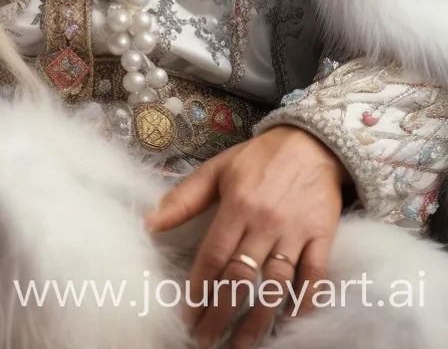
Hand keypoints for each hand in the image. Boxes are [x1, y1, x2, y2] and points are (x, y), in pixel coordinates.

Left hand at [146, 126, 349, 348]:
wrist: (311, 142)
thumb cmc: (258, 158)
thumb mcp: (216, 169)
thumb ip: (183, 198)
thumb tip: (148, 223)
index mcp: (236, 205)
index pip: (213, 256)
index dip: (198, 290)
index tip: (186, 316)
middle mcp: (265, 222)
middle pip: (240, 277)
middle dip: (221, 313)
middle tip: (206, 340)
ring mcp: (295, 231)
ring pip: (276, 284)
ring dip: (258, 319)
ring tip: (241, 344)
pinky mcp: (323, 236)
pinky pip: (315, 276)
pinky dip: (304, 301)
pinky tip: (289, 321)